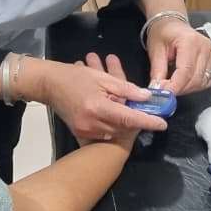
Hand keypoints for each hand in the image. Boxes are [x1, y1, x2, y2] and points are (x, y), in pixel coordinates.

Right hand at [41, 54, 166, 142]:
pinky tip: (110, 111)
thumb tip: (146, 97)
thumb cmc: (74, 77)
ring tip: (121, 103)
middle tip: (142, 107)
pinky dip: (111, 124)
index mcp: (98, 107)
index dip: (147, 121)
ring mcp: (85, 131)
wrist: (48, 85)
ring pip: (114, 131)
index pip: (129, 118)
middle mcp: (92, 123)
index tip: (162, 124)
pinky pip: (103, 132)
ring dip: (122, 120)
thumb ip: (125, 88)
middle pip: (123, 127)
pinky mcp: (80, 133)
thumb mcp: (101, 78)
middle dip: (134, 118)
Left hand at [147, 18, 210, 95]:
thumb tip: (157, 89)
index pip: (185, 71)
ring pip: (202, 82)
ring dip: (186, 88)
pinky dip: (194, 85)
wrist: (172, 23)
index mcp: (190, 41)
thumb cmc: (163, 32)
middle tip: (164, 91)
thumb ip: (157, 71)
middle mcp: (204, 47)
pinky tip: (183, 82)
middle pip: (195, 79)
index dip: (174, 86)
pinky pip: (206, 80)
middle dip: (179, 89)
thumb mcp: (155, 50)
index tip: (163, 94)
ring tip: (172, 85)